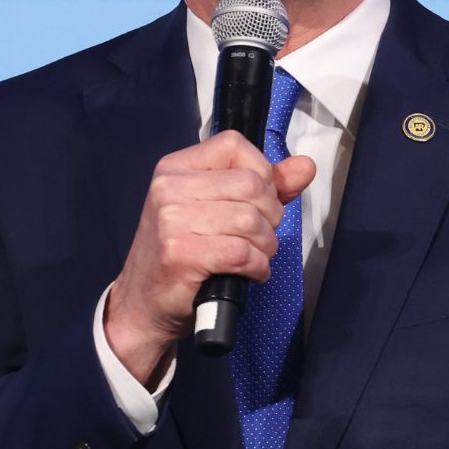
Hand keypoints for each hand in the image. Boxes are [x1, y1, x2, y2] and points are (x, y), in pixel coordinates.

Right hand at [104, 130, 314, 382]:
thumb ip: (265, 186)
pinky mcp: (180, 254)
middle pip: (251, 185)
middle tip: (259, 236)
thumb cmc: (182, 253)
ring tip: (254, 256)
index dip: (261, 172)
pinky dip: (257, 266)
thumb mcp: (216, 209)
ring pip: (251, 220)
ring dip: (265, 245)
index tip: (258, 200)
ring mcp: (172, 221)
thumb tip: (305, 166)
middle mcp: (169, 187)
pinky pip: (242, 252)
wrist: (142, 303)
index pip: (235, 145)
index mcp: (176, 167)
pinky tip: (250, 272)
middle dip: (270, 215)